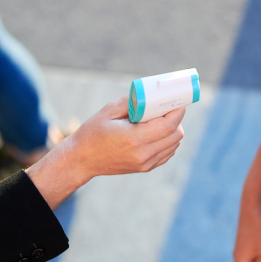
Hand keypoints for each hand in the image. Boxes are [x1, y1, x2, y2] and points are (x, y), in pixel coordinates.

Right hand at [26, 96, 184, 208]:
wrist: (82, 160)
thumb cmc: (92, 133)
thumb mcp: (109, 111)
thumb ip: (133, 101)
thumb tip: (152, 93)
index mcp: (134, 138)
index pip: (168, 125)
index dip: (177, 110)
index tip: (178, 100)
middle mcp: (143, 153)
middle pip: (176, 135)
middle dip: (176, 118)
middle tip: (167, 107)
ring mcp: (145, 163)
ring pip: (174, 145)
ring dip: (173, 130)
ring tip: (159, 119)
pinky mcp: (145, 168)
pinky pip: (167, 153)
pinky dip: (168, 141)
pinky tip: (157, 132)